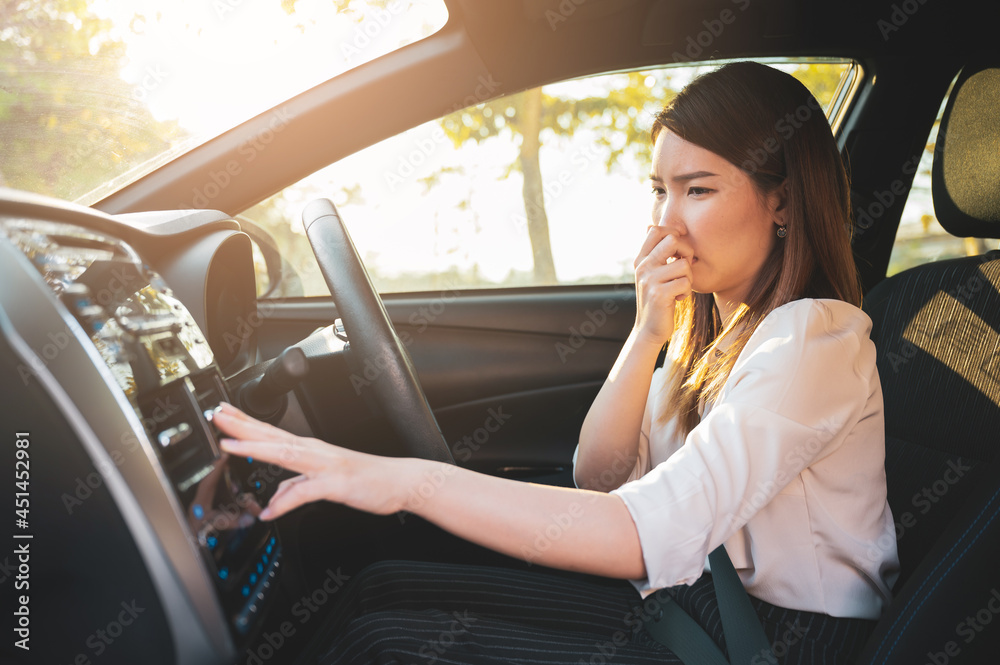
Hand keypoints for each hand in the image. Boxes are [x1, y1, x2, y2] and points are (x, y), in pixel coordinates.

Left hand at [212, 403, 408, 519]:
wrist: (400, 481)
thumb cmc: (367, 480)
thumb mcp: (324, 486)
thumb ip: (297, 490)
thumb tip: (275, 500)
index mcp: (310, 450)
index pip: (271, 433)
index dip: (244, 423)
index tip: (223, 414)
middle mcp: (314, 452)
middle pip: (271, 436)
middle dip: (241, 425)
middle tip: (216, 414)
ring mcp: (324, 466)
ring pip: (284, 454)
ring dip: (255, 448)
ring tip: (229, 444)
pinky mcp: (336, 484)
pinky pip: (305, 493)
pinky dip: (285, 502)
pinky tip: (269, 512)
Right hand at [632, 226, 692, 344]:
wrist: (648, 329)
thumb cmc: (657, 299)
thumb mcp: (651, 274)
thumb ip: (653, 253)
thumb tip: (650, 226)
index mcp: (641, 260)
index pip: (655, 230)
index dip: (673, 233)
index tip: (679, 248)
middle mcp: (643, 267)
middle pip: (672, 241)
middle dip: (686, 252)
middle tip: (685, 266)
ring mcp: (649, 280)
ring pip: (684, 265)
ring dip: (688, 278)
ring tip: (679, 288)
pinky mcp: (659, 294)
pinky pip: (685, 283)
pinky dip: (687, 292)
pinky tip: (678, 298)